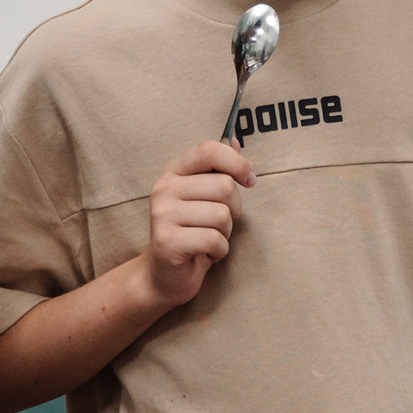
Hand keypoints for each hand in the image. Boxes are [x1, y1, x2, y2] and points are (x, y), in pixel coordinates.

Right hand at [137, 142, 253, 308]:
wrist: (163, 275)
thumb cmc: (191, 231)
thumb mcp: (204, 196)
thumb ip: (217, 168)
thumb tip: (234, 138)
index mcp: (174, 171)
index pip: (209, 150)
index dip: (237, 163)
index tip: (249, 181)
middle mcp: (164, 188)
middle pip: (224, 186)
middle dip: (234, 209)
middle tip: (220, 223)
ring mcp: (163, 215)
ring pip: (222, 215)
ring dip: (226, 233)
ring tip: (209, 238)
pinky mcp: (167, 241)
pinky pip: (214, 239)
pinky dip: (220, 251)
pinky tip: (206, 253)